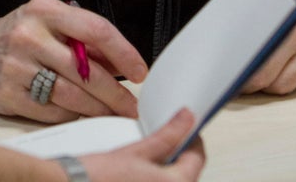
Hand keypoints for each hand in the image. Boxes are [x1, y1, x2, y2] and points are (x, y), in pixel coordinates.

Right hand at [0, 0, 147, 121]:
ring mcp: (17, 66)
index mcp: (44, 9)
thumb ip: (79, 38)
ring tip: (113, 113)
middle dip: (116, 91)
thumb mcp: (45, 22)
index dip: (123, 52)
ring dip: (99, 108)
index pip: (95, 29)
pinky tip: (82, 114)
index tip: (139, 70)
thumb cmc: (15, 36)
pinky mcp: (8, 95)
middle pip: (86, 69)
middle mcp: (30, 35)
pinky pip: (52, 111)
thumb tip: (120, 62)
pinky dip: (72, 115)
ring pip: (72, 94)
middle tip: (132, 104)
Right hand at [81, 108, 205, 181]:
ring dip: (165, 167)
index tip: (185, 126)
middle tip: (165, 137)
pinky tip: (138, 171)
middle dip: (178, 153)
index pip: (197, 158)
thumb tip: (187, 118)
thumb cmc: (98, 178)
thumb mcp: (137, 149)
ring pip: (172, 180)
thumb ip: (167, 134)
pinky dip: (153, 177)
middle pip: (186, 173)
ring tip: (148, 154)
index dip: (192, 137)